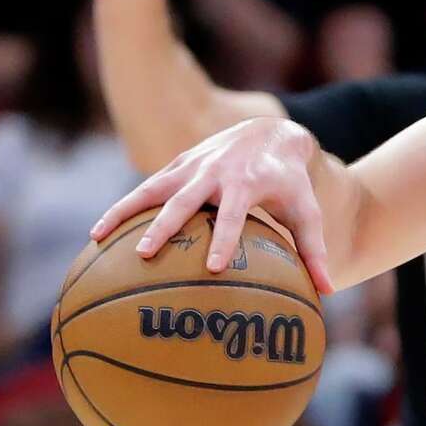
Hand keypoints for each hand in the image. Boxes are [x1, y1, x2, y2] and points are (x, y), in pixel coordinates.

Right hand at [91, 117, 335, 293]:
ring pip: (152, 191)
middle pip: (185, 202)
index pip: (233, 216)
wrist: (269, 133)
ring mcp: (191, 167)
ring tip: (98, 239)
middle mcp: (215, 173)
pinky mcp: (175, 167)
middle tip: (145, 256)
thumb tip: (328, 292)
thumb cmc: (289, 182)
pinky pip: (143, 189)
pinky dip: (121, 208)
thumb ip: (314, 250)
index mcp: (247, 185)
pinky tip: (97, 234)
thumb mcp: (306, 211)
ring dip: (126, 213)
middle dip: (165, 228)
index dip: (223, 240)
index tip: (211, 267)